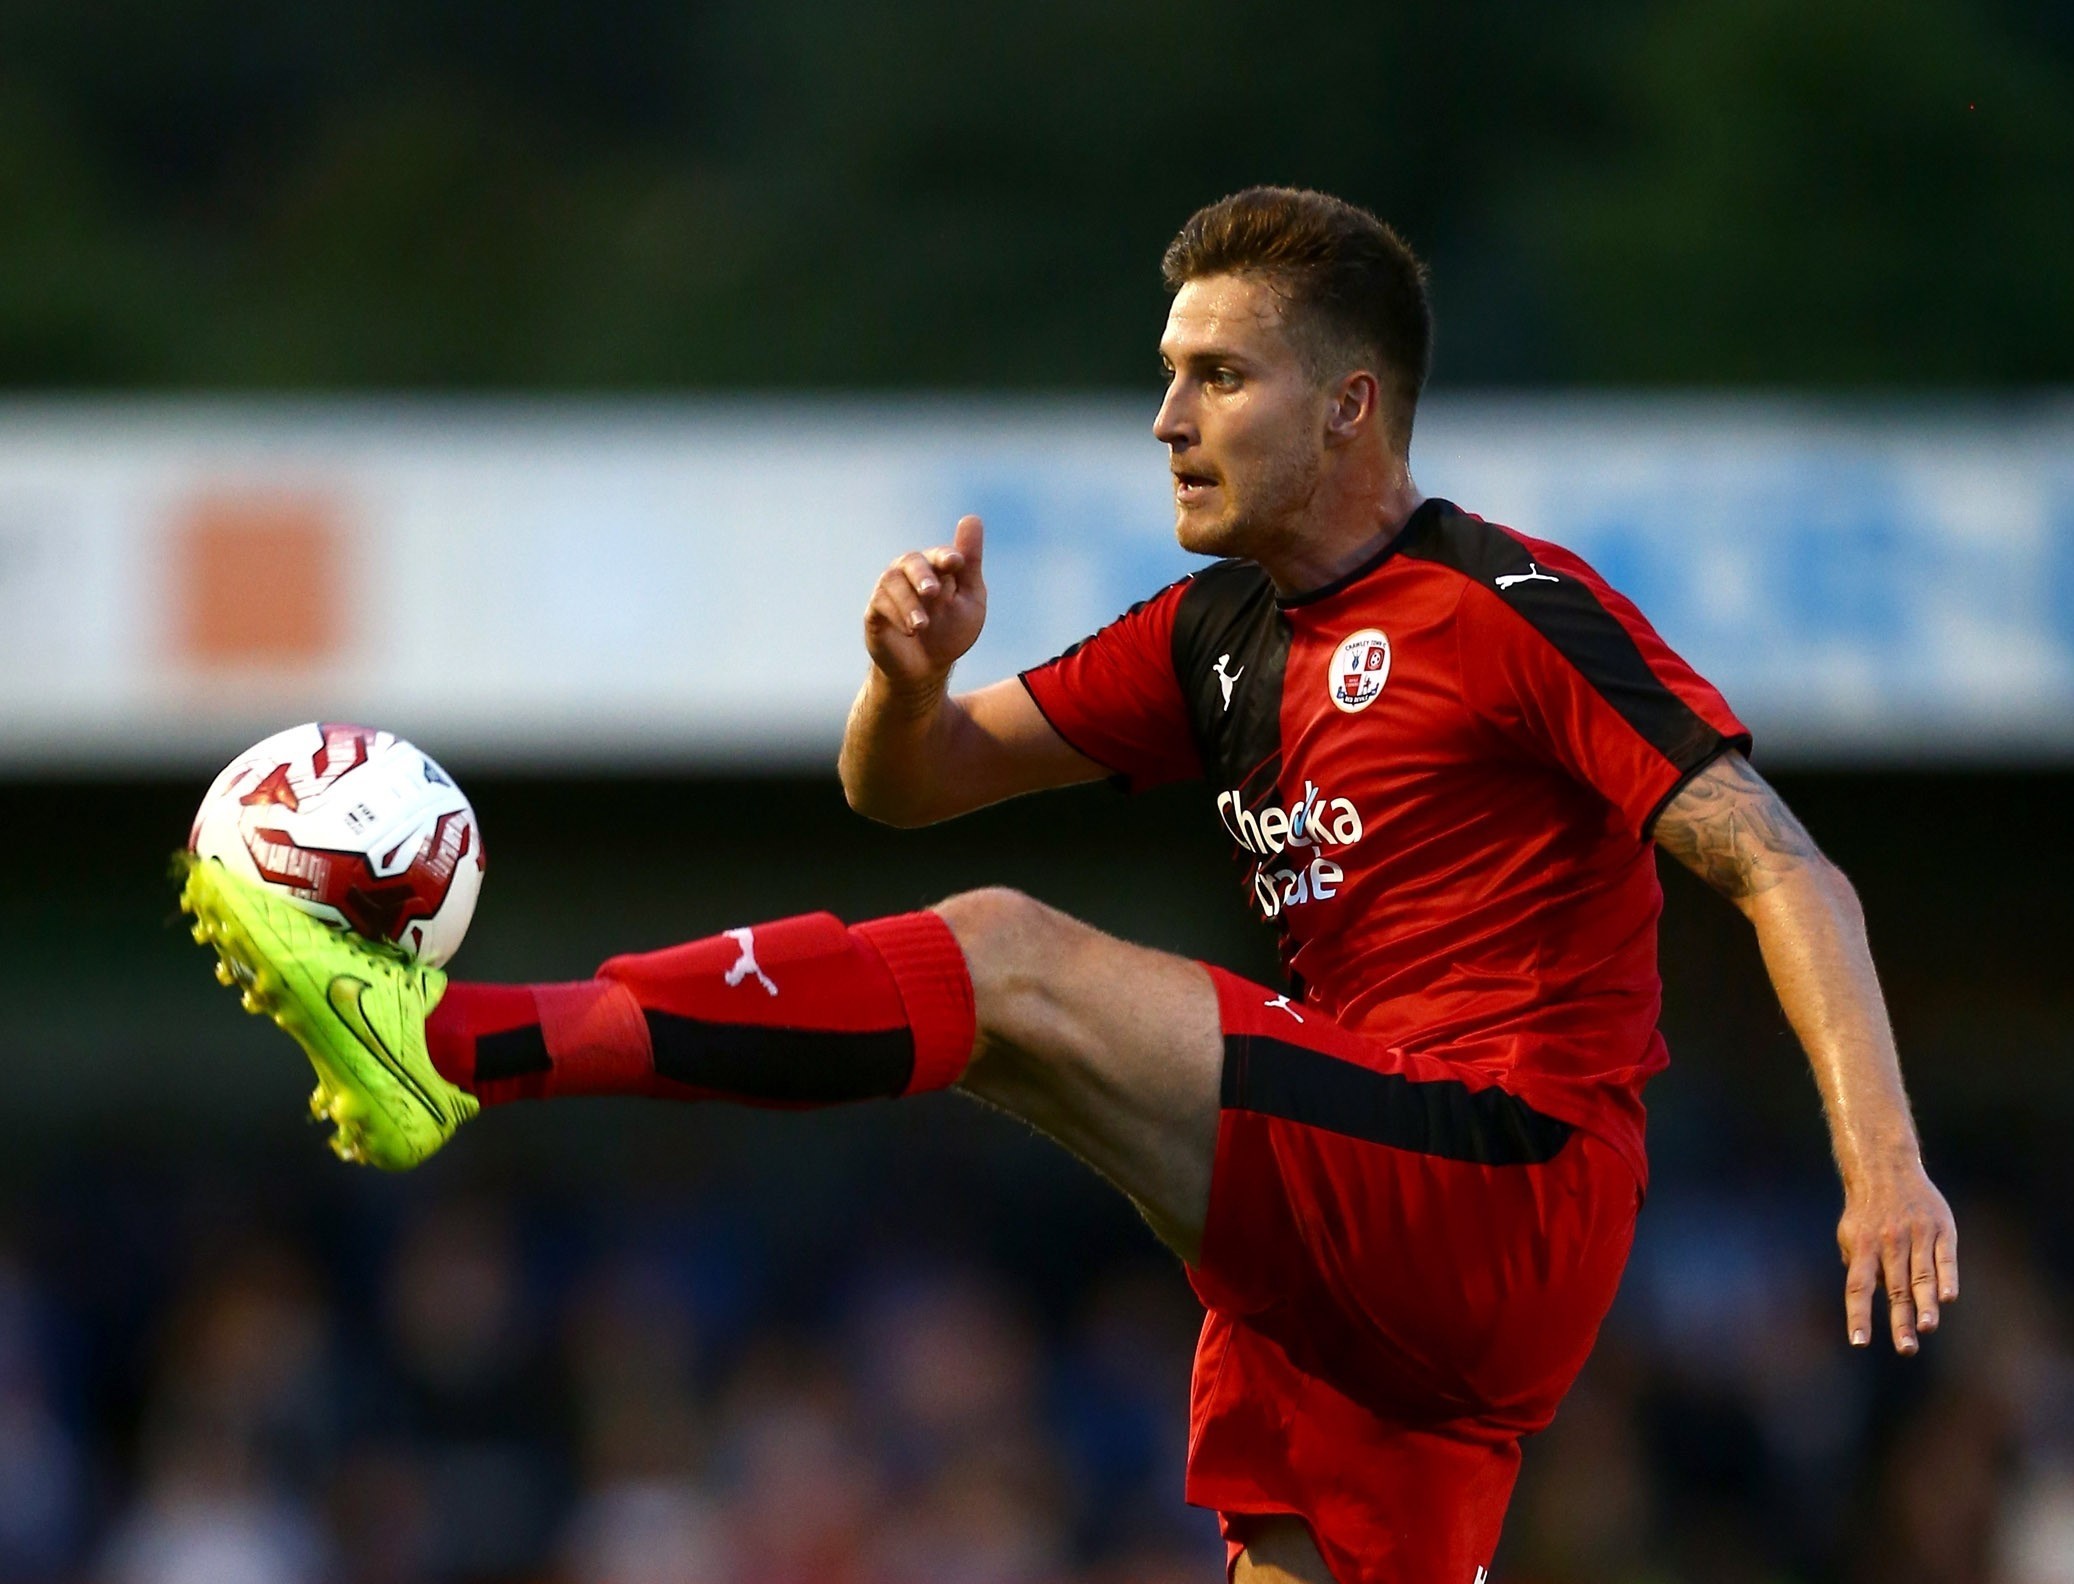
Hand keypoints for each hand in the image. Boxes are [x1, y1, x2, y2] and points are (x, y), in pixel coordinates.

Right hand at [863, 515, 987, 693]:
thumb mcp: (970, 599)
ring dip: (909, 603)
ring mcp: (890, 591)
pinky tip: (910, 631)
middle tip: (933, 593)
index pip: (940, 555)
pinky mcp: (875, 611)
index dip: (946, 557)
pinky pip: (880, 604)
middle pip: (911, 561)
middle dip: (922, 575)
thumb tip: (971, 518)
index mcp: (936, 568)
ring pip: (893, 582)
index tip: (956, 563)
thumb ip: (970, 563)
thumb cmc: (951, 631)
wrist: (926, 669)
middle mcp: (910, 574)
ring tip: (922, 626)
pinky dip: (896, 615)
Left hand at [1839, 1163, 1956, 1354]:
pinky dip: (1947, 1277)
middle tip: (1906, 1349)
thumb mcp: (1850, 1233)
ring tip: (1927, 1328)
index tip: (1859, 1342)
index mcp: (1863, 1247)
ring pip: (1921, 1276)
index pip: (1858, 1287)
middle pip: (1895, 1288)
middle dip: (1901, 1321)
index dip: (1859, 1315)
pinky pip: (1945, 1257)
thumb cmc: (1866, 1211)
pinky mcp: (1941, 1228)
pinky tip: (1947, 1298)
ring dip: (1925, 1304)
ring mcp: (1916, 1234)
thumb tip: (1868, 1295)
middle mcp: (1889, 1242)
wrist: (1885, 1168)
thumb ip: (1858, 1264)